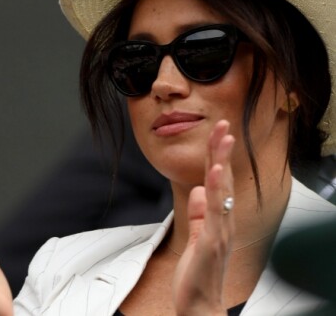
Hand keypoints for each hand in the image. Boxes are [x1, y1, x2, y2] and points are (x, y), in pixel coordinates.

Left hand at [172, 120, 235, 315]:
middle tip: (224, 124)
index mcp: (219, 216)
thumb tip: (199, 189)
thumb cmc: (198, 271)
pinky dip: (216, 190)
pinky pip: (215, 211)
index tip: (218, 131)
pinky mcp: (211, 240)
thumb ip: (199, 211)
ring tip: (223, 138)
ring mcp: (220, 229)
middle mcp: (224, 220)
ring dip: (223, 161)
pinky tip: (216, 173)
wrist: (199, 305)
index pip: (219, 179)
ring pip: (223, 189)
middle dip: (223, 150)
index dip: (218, 155)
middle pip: (224, 178)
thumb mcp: (197, 233)